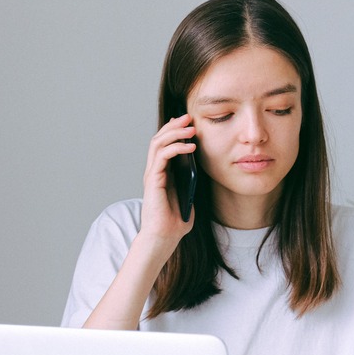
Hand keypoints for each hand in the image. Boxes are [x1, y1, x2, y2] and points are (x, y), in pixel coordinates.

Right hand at [140, 113, 196, 244]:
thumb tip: (201, 167)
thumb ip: (192, 182)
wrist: (164, 237)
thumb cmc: (176, 221)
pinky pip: (162, 156)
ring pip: (158, 143)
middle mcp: (154, 171)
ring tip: (190, 127)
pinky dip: (176, 147)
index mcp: (162, 173)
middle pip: (159, 139)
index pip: (164, 145)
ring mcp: (152, 175)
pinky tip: (190, 146)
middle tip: (189, 117)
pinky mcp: (153, 180)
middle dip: (174, 125)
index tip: (189, 122)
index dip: (174, 131)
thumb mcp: (190, 195)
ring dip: (174, 132)